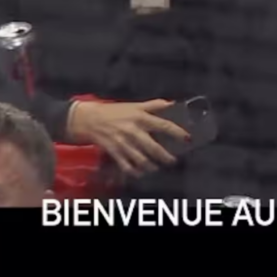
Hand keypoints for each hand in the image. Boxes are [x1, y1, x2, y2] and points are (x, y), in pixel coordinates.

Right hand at [68, 99, 190, 176]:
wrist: (89, 119)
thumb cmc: (114, 111)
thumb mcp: (134, 105)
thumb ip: (153, 105)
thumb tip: (171, 103)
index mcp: (140, 117)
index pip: (163, 125)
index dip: (177, 132)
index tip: (187, 138)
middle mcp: (133, 131)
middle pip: (154, 147)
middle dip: (165, 157)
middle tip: (173, 160)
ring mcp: (123, 143)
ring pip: (141, 159)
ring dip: (151, 166)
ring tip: (157, 167)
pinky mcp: (114, 152)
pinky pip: (127, 166)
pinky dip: (135, 171)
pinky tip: (140, 173)